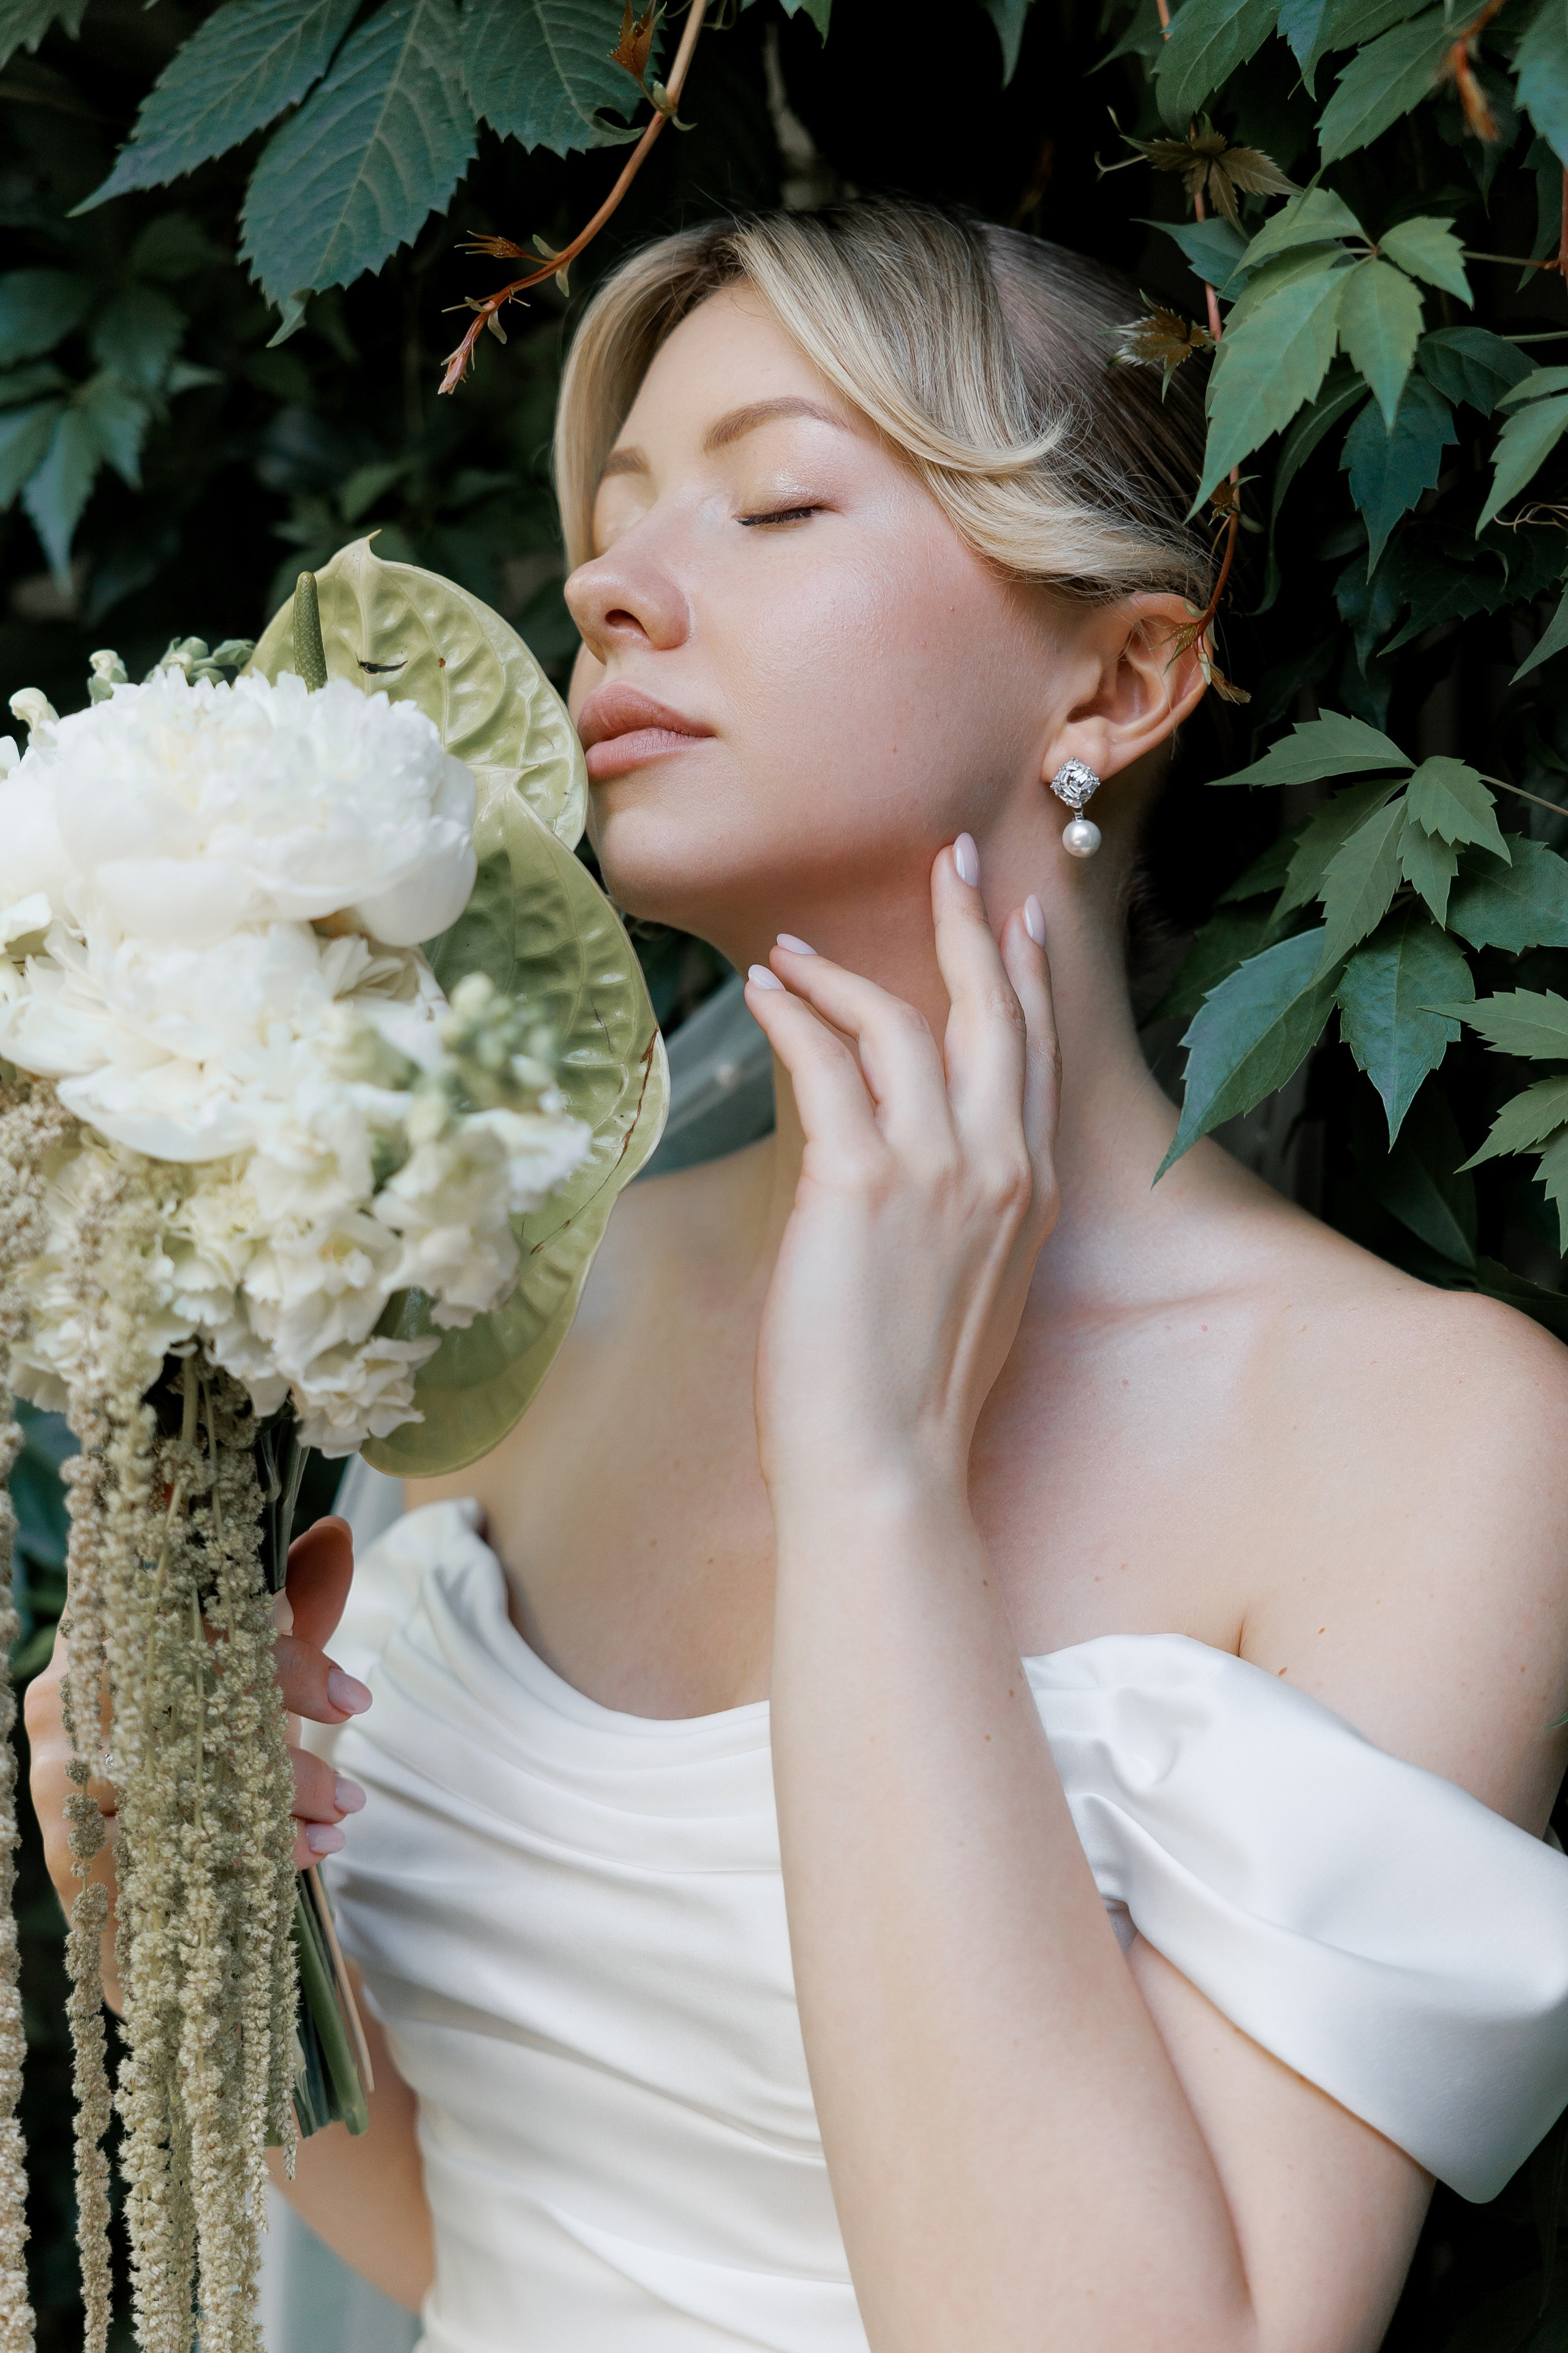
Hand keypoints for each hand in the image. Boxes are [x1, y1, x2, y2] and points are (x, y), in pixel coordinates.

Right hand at [26, 1513, 372, 2002]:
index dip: (283, 1662)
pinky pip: (159, 1861)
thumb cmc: (194, 1719)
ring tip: (337, 1824)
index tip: (353, 1698)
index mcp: (110, 1631)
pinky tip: (298, 1858)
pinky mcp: (67, 1851)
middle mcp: (70, 1698)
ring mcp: (61, 1778)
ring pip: (176, 1796)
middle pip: (186, 1719)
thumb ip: (290, 1601)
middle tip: (351, 1790)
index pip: (196, 1628)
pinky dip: (238, 1863)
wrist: (129, 1829)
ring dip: (268, 1819)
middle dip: (282, 1757)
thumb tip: (335, 1533)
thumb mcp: (244, 1656)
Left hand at [743, 839, 1058, 1507]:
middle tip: (951, 859)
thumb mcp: (964, 1295)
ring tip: (790, 951)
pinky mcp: (861, 1182)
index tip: (1016, 919)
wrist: (888, 1469)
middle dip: (972, 926)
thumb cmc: (909, 1401)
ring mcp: (938, 1171)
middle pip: (994, 1014)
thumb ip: (955, 1222)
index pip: (1036, 1059)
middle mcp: (1000, 1168)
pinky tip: (765, 991)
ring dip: (845, 973)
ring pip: (904, 1024)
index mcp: (1031, 1196)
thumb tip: (898, 1182)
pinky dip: (793, 1016)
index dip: (1027, 980)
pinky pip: (827, 1063)